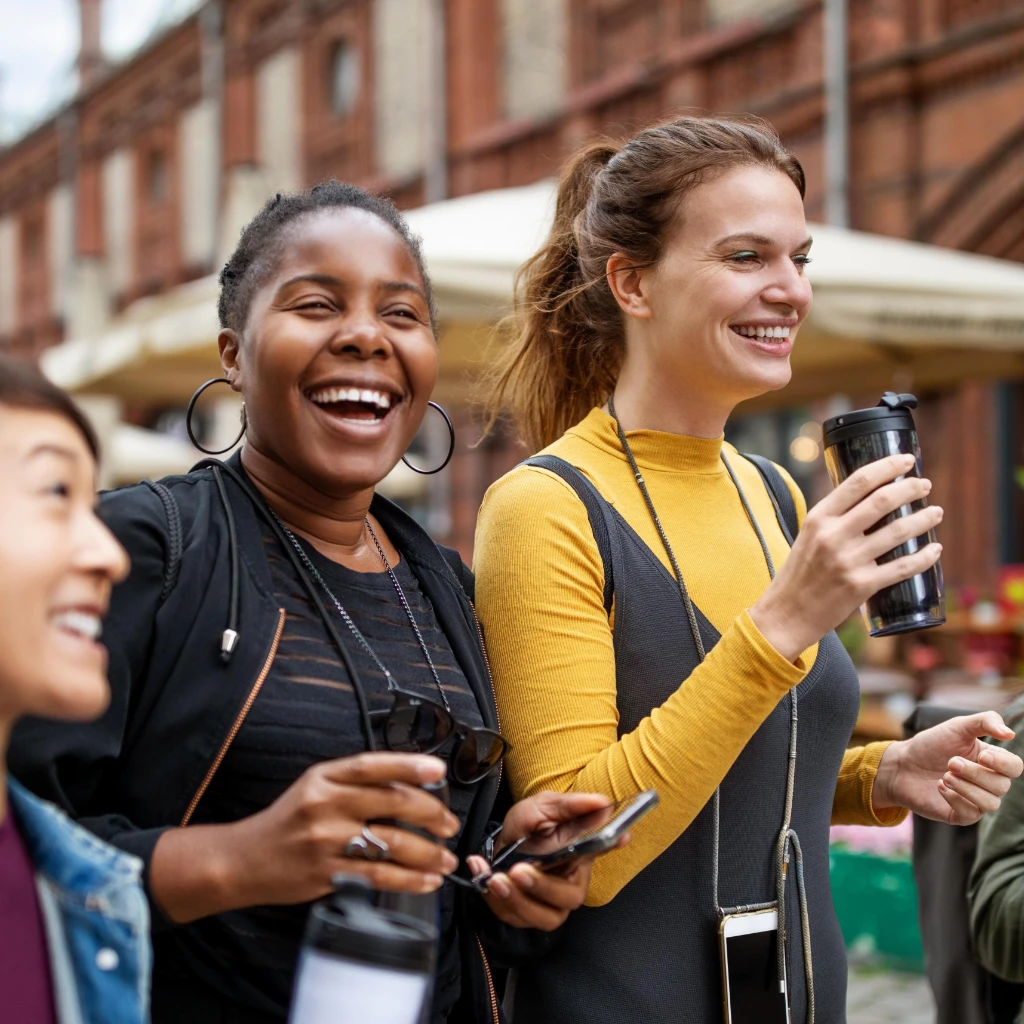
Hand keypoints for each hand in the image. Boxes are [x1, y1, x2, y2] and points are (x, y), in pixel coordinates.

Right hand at [152, 753, 459, 922]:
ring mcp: (326, 840)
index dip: (409, 765)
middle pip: (391, 802)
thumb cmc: (287, 821)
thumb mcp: (314, 786)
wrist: (242, 860)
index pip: (372, 765)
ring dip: (428, 852)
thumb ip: (354, 782)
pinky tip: (427, 881)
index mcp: (324, 777)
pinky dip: (410, 879)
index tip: (439, 770)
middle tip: (449, 824)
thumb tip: (409, 781)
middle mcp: (325, 804)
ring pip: (391, 842)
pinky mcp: (326, 873)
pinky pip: (379, 875)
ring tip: (446, 858)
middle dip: (430, 813)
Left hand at [466, 792, 625, 930]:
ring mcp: (550, 904)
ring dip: (517, 899)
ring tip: (495, 878)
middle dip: (542, 887)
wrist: (500, 844)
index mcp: (580, 854)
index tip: (618, 836)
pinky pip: (514, 917)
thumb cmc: (527, 827)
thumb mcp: (542, 807)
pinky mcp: (526, 915)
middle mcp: (570, 883)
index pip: (602, 849)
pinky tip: (484, 876)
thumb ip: (569, 806)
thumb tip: (601, 801)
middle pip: (569, 897)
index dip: (608, 846)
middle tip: (518, 870)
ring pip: (543, 917)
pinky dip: (495, 899)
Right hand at [750, 453, 942, 661]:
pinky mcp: (861, 585)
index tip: (906, 460)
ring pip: (898, 531)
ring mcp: (848, 561)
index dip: (887, 467)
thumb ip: (834, 520)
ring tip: (936, 512)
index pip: (857, 482)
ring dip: (923, 518)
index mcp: (818, 519)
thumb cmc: (799, 575)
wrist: (786, 615)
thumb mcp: (808, 537)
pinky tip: (935, 550)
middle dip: (910, 488)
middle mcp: (832, 536)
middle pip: (882, 501)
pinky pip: (902, 567)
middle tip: (924, 485)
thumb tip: (870, 500)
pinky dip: (924, 557)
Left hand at [872, 711, 1023, 824]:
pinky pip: (970, 814)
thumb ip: (985, 722)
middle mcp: (989, 783)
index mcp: (992, 761)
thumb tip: (1010, 734)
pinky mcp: (961, 815)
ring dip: (967, 788)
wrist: (902, 764)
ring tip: (945, 775)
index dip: (1003, 763)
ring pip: (991, 803)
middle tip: (951, 762)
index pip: (1015, 767)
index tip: (982, 755)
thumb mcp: (957, 727)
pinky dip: (955, 799)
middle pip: (1002, 786)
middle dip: (975, 773)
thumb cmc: (931, 745)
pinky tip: (940, 786)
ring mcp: (976, 801)